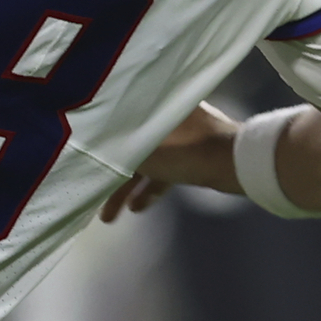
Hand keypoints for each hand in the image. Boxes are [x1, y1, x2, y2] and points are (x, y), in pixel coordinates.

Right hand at [101, 102, 237, 219]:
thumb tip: (90, 146)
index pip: (117, 120)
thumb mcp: (145, 150)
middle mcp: (166, 116)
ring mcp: (181, 137)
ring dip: (128, 188)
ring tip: (108, 216)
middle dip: (111, 176)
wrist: (238, 163)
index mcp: (154, 104)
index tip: (81, 159)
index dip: (97, 142)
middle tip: (93, 199)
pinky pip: (163, 173)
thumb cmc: (189, 150)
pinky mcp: (193, 156)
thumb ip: (118, 150)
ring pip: (146, 163)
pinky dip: (151, 188)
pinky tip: (137, 208)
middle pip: (130, 146)